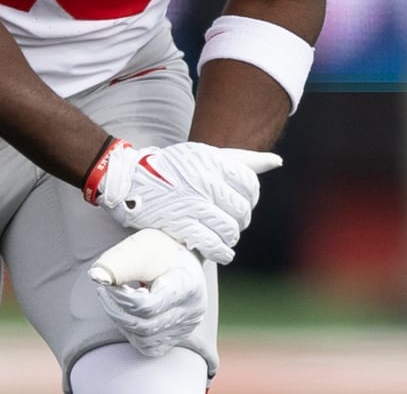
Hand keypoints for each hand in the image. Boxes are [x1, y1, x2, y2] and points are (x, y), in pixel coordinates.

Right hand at [85, 140, 281, 264]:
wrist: (129, 179)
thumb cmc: (172, 167)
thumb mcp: (205, 154)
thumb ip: (242, 159)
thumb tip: (277, 161)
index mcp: (213, 162)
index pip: (249, 185)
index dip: (249, 198)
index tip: (242, 204)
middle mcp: (206, 182)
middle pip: (241, 210)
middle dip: (240, 220)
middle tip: (234, 223)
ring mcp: (193, 205)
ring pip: (230, 229)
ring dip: (231, 238)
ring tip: (227, 239)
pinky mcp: (181, 225)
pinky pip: (212, 244)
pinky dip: (222, 252)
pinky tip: (223, 253)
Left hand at [90, 229, 207, 356]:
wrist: (179, 255)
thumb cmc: (158, 249)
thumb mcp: (139, 247)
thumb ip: (117, 263)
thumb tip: (95, 276)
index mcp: (187, 285)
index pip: (146, 306)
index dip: (119, 298)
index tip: (106, 284)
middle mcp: (192, 310)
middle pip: (144, 325)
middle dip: (116, 310)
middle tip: (104, 291)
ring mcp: (187, 326)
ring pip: (144, 339)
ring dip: (122, 321)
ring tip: (117, 299)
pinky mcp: (179, 335)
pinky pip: (149, 346)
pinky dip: (132, 333)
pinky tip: (128, 314)